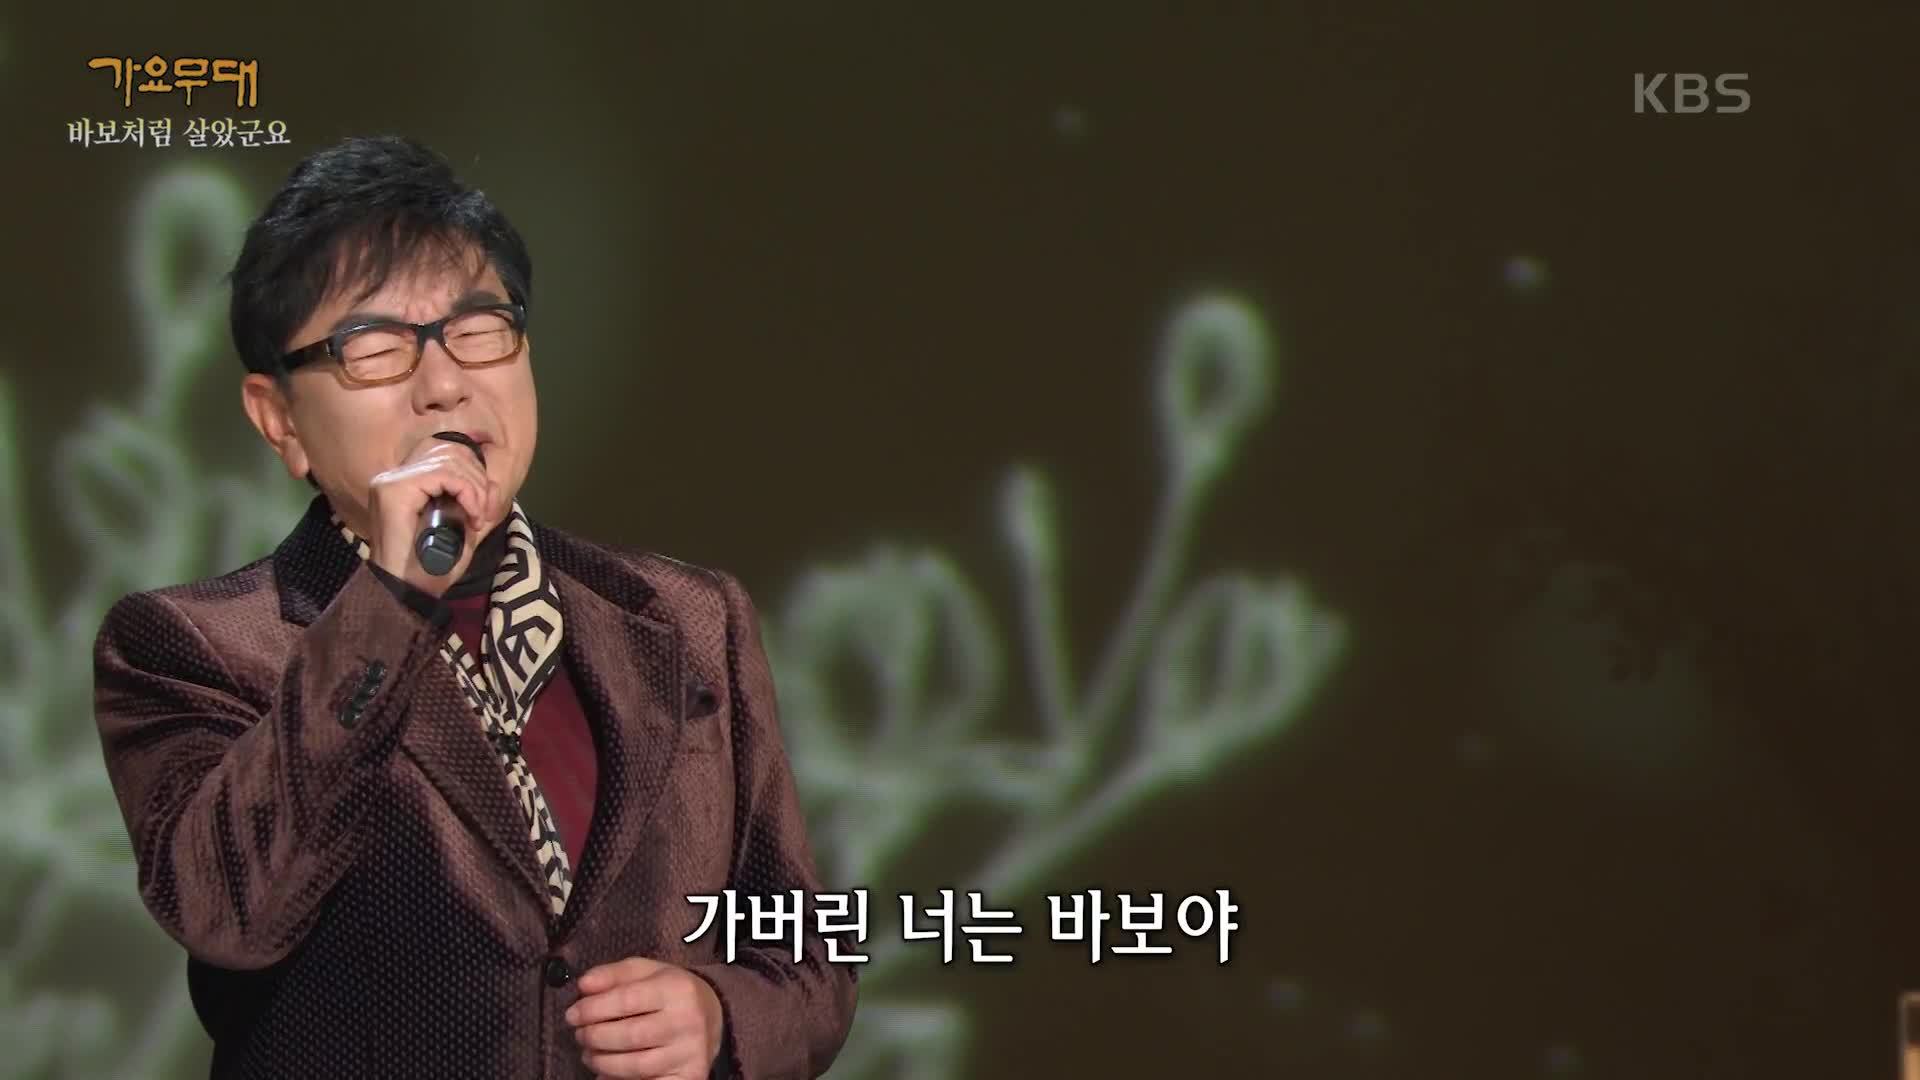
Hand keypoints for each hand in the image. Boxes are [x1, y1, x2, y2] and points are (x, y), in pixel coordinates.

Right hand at [364, 434, 502, 595]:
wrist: (407, 595)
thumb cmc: (431, 569)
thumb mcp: (461, 529)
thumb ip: (474, 503)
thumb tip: (493, 483)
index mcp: (405, 482)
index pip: (445, 451)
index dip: (474, 471)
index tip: (484, 505)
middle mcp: (393, 476)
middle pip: (451, 450)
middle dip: (479, 480)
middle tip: (483, 514)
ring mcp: (390, 481)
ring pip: (450, 459)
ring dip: (476, 489)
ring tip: (477, 519)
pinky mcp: (394, 491)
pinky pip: (444, 474)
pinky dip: (467, 493)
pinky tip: (472, 517)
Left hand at [566, 957, 724, 1078]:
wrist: (715, 1016)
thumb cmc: (672, 991)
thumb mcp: (647, 971)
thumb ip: (614, 974)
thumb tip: (583, 985)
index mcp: (677, 988)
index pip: (625, 1000)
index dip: (592, 1009)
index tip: (572, 1015)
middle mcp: (687, 1021)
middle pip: (627, 1035)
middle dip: (593, 1037)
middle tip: (580, 1035)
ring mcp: (689, 1052)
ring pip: (633, 1065)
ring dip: (601, 1062)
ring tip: (589, 1053)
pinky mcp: (689, 1076)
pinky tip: (605, 1074)